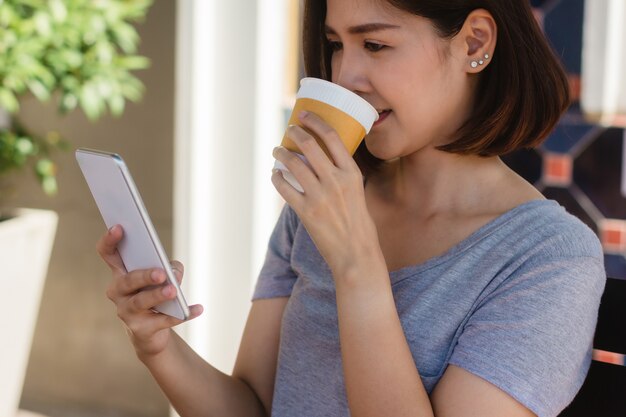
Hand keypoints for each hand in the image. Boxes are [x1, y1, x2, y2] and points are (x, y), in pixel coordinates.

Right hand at [96, 225, 202, 359]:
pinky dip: (182, 314)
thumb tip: (174, 274)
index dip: (110, 240)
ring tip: (173, 291)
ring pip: (141, 302)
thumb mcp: (164, 276)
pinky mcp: (141, 329)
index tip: (119, 227)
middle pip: (128, 280)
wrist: (152, 331)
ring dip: (158, 295)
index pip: (108, 253)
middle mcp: (118, 292)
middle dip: (144, 275)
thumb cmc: (156, 294)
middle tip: (161, 273)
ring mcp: (126, 312)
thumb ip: (171, 268)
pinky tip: (198, 309)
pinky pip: (163, 321)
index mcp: (121, 273)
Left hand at [271, 111, 383, 277]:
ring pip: (293, 163)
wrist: (356, 254)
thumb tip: (322, 161)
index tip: (304, 115)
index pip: (332, 137)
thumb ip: (342, 176)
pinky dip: (276, 177)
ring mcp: (319, 196)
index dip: (315, 121)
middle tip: (288, 131)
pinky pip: (284, 187)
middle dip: (294, 133)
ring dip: (281, 153)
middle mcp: (335, 180)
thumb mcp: (357, 192)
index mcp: (351, 173)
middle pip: (309, 145)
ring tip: (277, 151)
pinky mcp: (306, 212)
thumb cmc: (358, 224)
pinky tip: (275, 174)